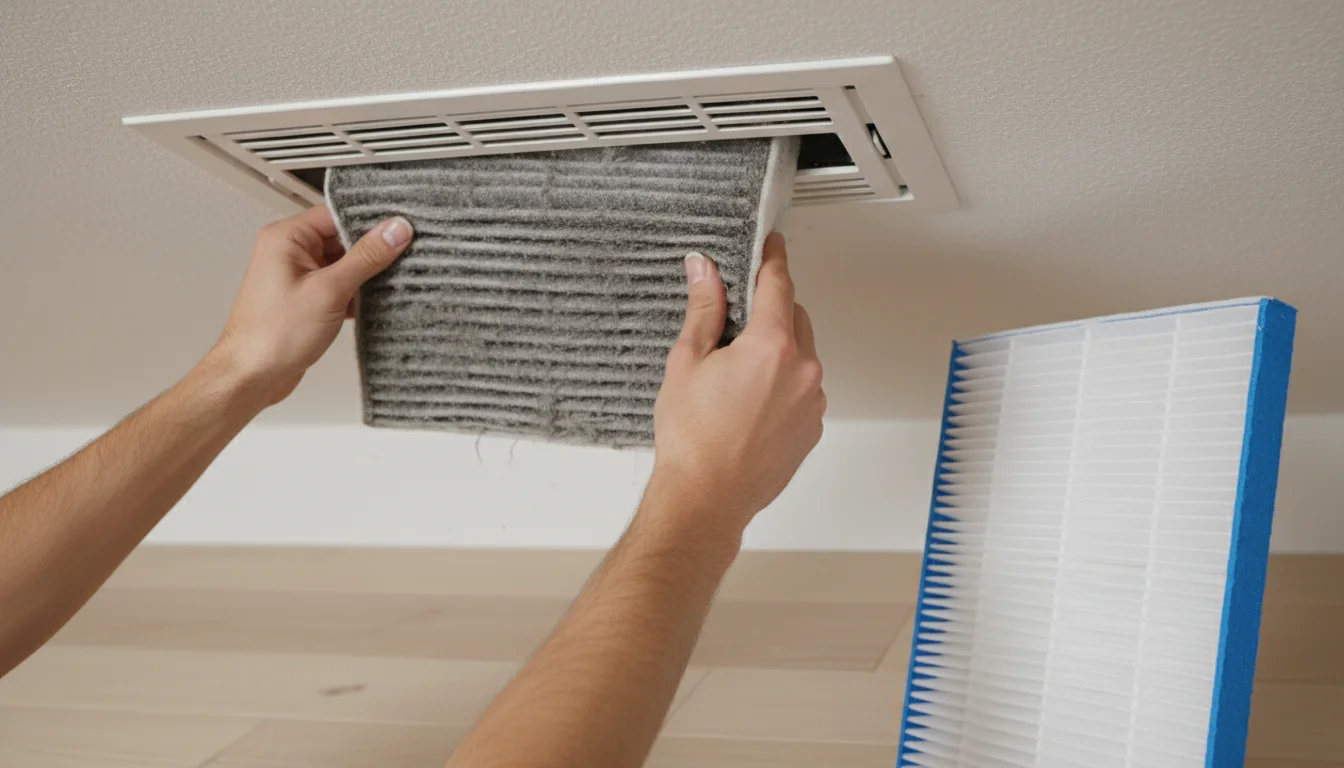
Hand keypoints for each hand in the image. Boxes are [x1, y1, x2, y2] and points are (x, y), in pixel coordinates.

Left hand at [207, 207, 412, 405]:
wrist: (252, 377)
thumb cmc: (274, 335)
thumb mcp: (329, 290)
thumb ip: (366, 257)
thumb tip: (395, 230)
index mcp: (286, 238)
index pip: (336, 214)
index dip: (370, 220)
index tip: (402, 227)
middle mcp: (289, 253)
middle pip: (342, 238)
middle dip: (373, 250)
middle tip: (407, 254)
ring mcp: (298, 278)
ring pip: (344, 265)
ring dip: (367, 275)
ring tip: (398, 279)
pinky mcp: (307, 300)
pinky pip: (340, 287)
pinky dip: (358, 294)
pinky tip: (380, 302)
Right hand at [650, 233, 825, 534]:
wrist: (706, 498)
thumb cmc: (692, 439)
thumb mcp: (687, 361)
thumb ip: (704, 309)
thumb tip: (705, 270)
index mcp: (772, 346)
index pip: (778, 284)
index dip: (772, 258)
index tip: (771, 244)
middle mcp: (803, 370)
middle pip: (794, 317)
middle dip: (769, 312)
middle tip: (734, 325)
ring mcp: (813, 401)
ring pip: (802, 354)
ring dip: (778, 350)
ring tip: (736, 375)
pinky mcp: (813, 427)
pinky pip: (804, 388)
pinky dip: (784, 383)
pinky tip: (749, 402)